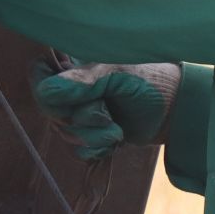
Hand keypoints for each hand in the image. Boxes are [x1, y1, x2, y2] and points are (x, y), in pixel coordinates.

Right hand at [30, 58, 180, 160]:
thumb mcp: (119, 73)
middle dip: (80, 119)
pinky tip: (115, 139)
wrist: (176, 110)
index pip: (37, 75)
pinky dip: (97, 149)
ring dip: (93, 136)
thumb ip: (84, 81)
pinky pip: (77, 151)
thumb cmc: (151, 80)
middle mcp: (72, 88)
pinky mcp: (90, 135)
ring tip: (116, 129)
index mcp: (74, 63)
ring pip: (64, 134)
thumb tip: (46, 92)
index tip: (73, 101)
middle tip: (107, 114)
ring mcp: (80, 112)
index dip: (47, 93)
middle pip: (51, 111)